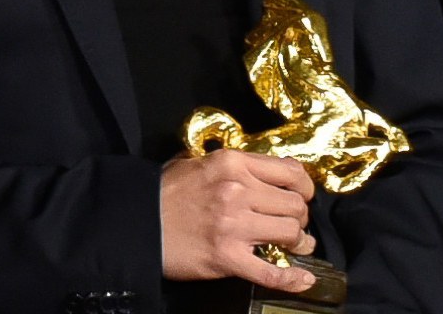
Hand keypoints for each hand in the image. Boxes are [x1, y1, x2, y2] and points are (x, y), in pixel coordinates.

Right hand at [160, 149, 315, 291]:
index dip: (304, 186)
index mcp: (232, 163)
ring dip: (298, 243)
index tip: (303, 195)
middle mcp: (237, 190)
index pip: (289, 171)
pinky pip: (271, 272)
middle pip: (294, 204)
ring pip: (290, 233)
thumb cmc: (165, 191)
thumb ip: (231, 164)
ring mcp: (234, 225)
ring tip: (295, 246)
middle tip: (294, 224)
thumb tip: (260, 169)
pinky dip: (291, 279)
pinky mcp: (228, 257)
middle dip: (300, 216)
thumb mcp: (197, 161)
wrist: (138, 221)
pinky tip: (303, 280)